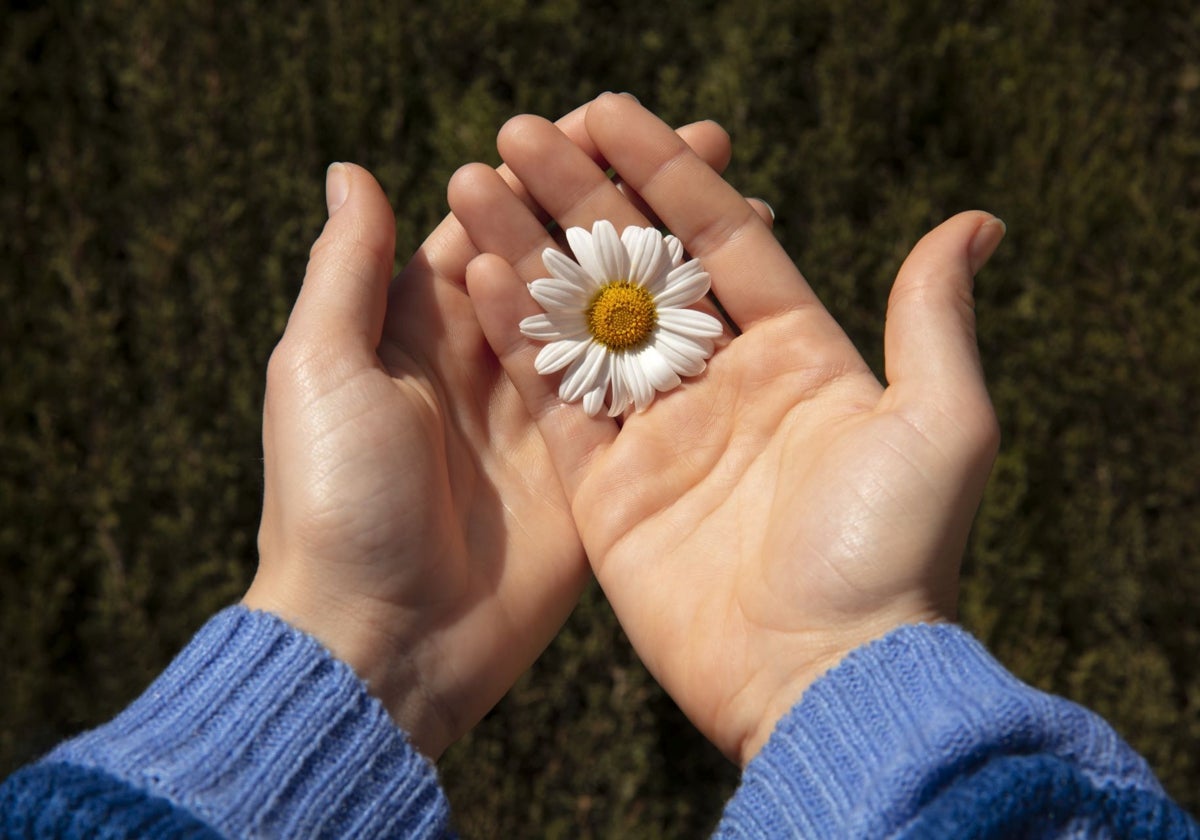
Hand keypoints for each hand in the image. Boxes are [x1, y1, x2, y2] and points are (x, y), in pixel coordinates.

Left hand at [243, 99, 740, 758]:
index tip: (613, 120)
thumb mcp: (322, 370)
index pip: (496, 223)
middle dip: (630, 202)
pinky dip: (685, 348)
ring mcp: (547, 417)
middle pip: (569, 260)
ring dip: (672, 262)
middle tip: (706, 144)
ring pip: (616, 318)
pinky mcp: (591, 471)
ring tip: (742, 202)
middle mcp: (492, 362)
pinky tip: (737, 303)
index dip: (550, 170)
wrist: (379, 642)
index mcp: (424, 327)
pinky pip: (641, 396)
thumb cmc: (332, 501)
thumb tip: (355, 168)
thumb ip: (347, 271)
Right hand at [455, 95, 1002, 764]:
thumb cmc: (894, 553)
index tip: (608, 112)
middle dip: (580, 197)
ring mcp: (656, 436)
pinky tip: (478, 272)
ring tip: (477, 179)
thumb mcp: (940, 425)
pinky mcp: (606, 489)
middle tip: (523, 131)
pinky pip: (553, 399)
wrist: (823, 679)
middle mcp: (719, 384)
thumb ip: (931, 318)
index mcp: (795, 355)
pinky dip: (516, 338)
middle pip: (638, 268)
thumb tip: (975, 220)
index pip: (719, 237)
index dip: (665, 171)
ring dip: (531, 250)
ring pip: (582, 322)